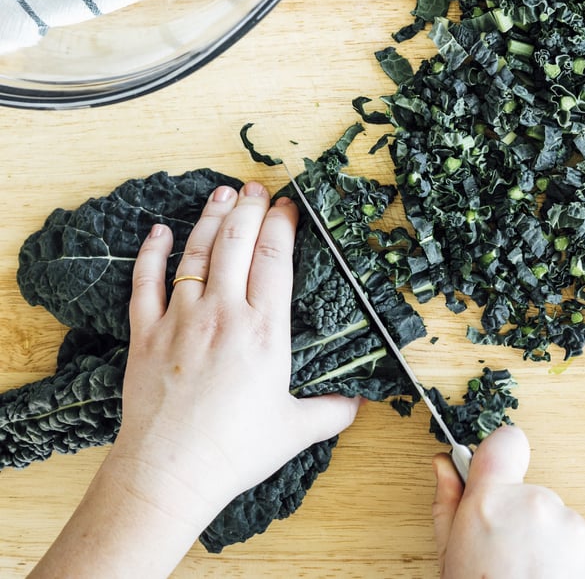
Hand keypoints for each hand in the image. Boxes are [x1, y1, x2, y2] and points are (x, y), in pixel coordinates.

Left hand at [32, 182, 360, 578]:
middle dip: (249, 208)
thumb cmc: (236, 451)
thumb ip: (333, 410)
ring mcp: (181, 320)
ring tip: (222, 194)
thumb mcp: (296, 429)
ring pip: (197, 253)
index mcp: (264, 329)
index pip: (275, 258)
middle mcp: (223, 313)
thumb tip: (361, 402)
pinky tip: (159, 231)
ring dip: (211, 219)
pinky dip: (151, 254)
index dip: (282, 224)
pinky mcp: (146, 334)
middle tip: (256, 187)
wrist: (170, 474)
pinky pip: (146, 283)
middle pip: (237, 243)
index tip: (288, 205)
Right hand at [432, 426, 584, 578]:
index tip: (499, 474)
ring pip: (560, 523)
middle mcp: (536, 506)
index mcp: (491, 503)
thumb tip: (444, 465)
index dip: (501, 456)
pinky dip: (575, 565)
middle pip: (531, 495)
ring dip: (551, 547)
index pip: (505, 442)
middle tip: (510, 562)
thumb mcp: (450, 559)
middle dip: (523, 522)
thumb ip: (448, 505)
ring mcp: (574, 529)